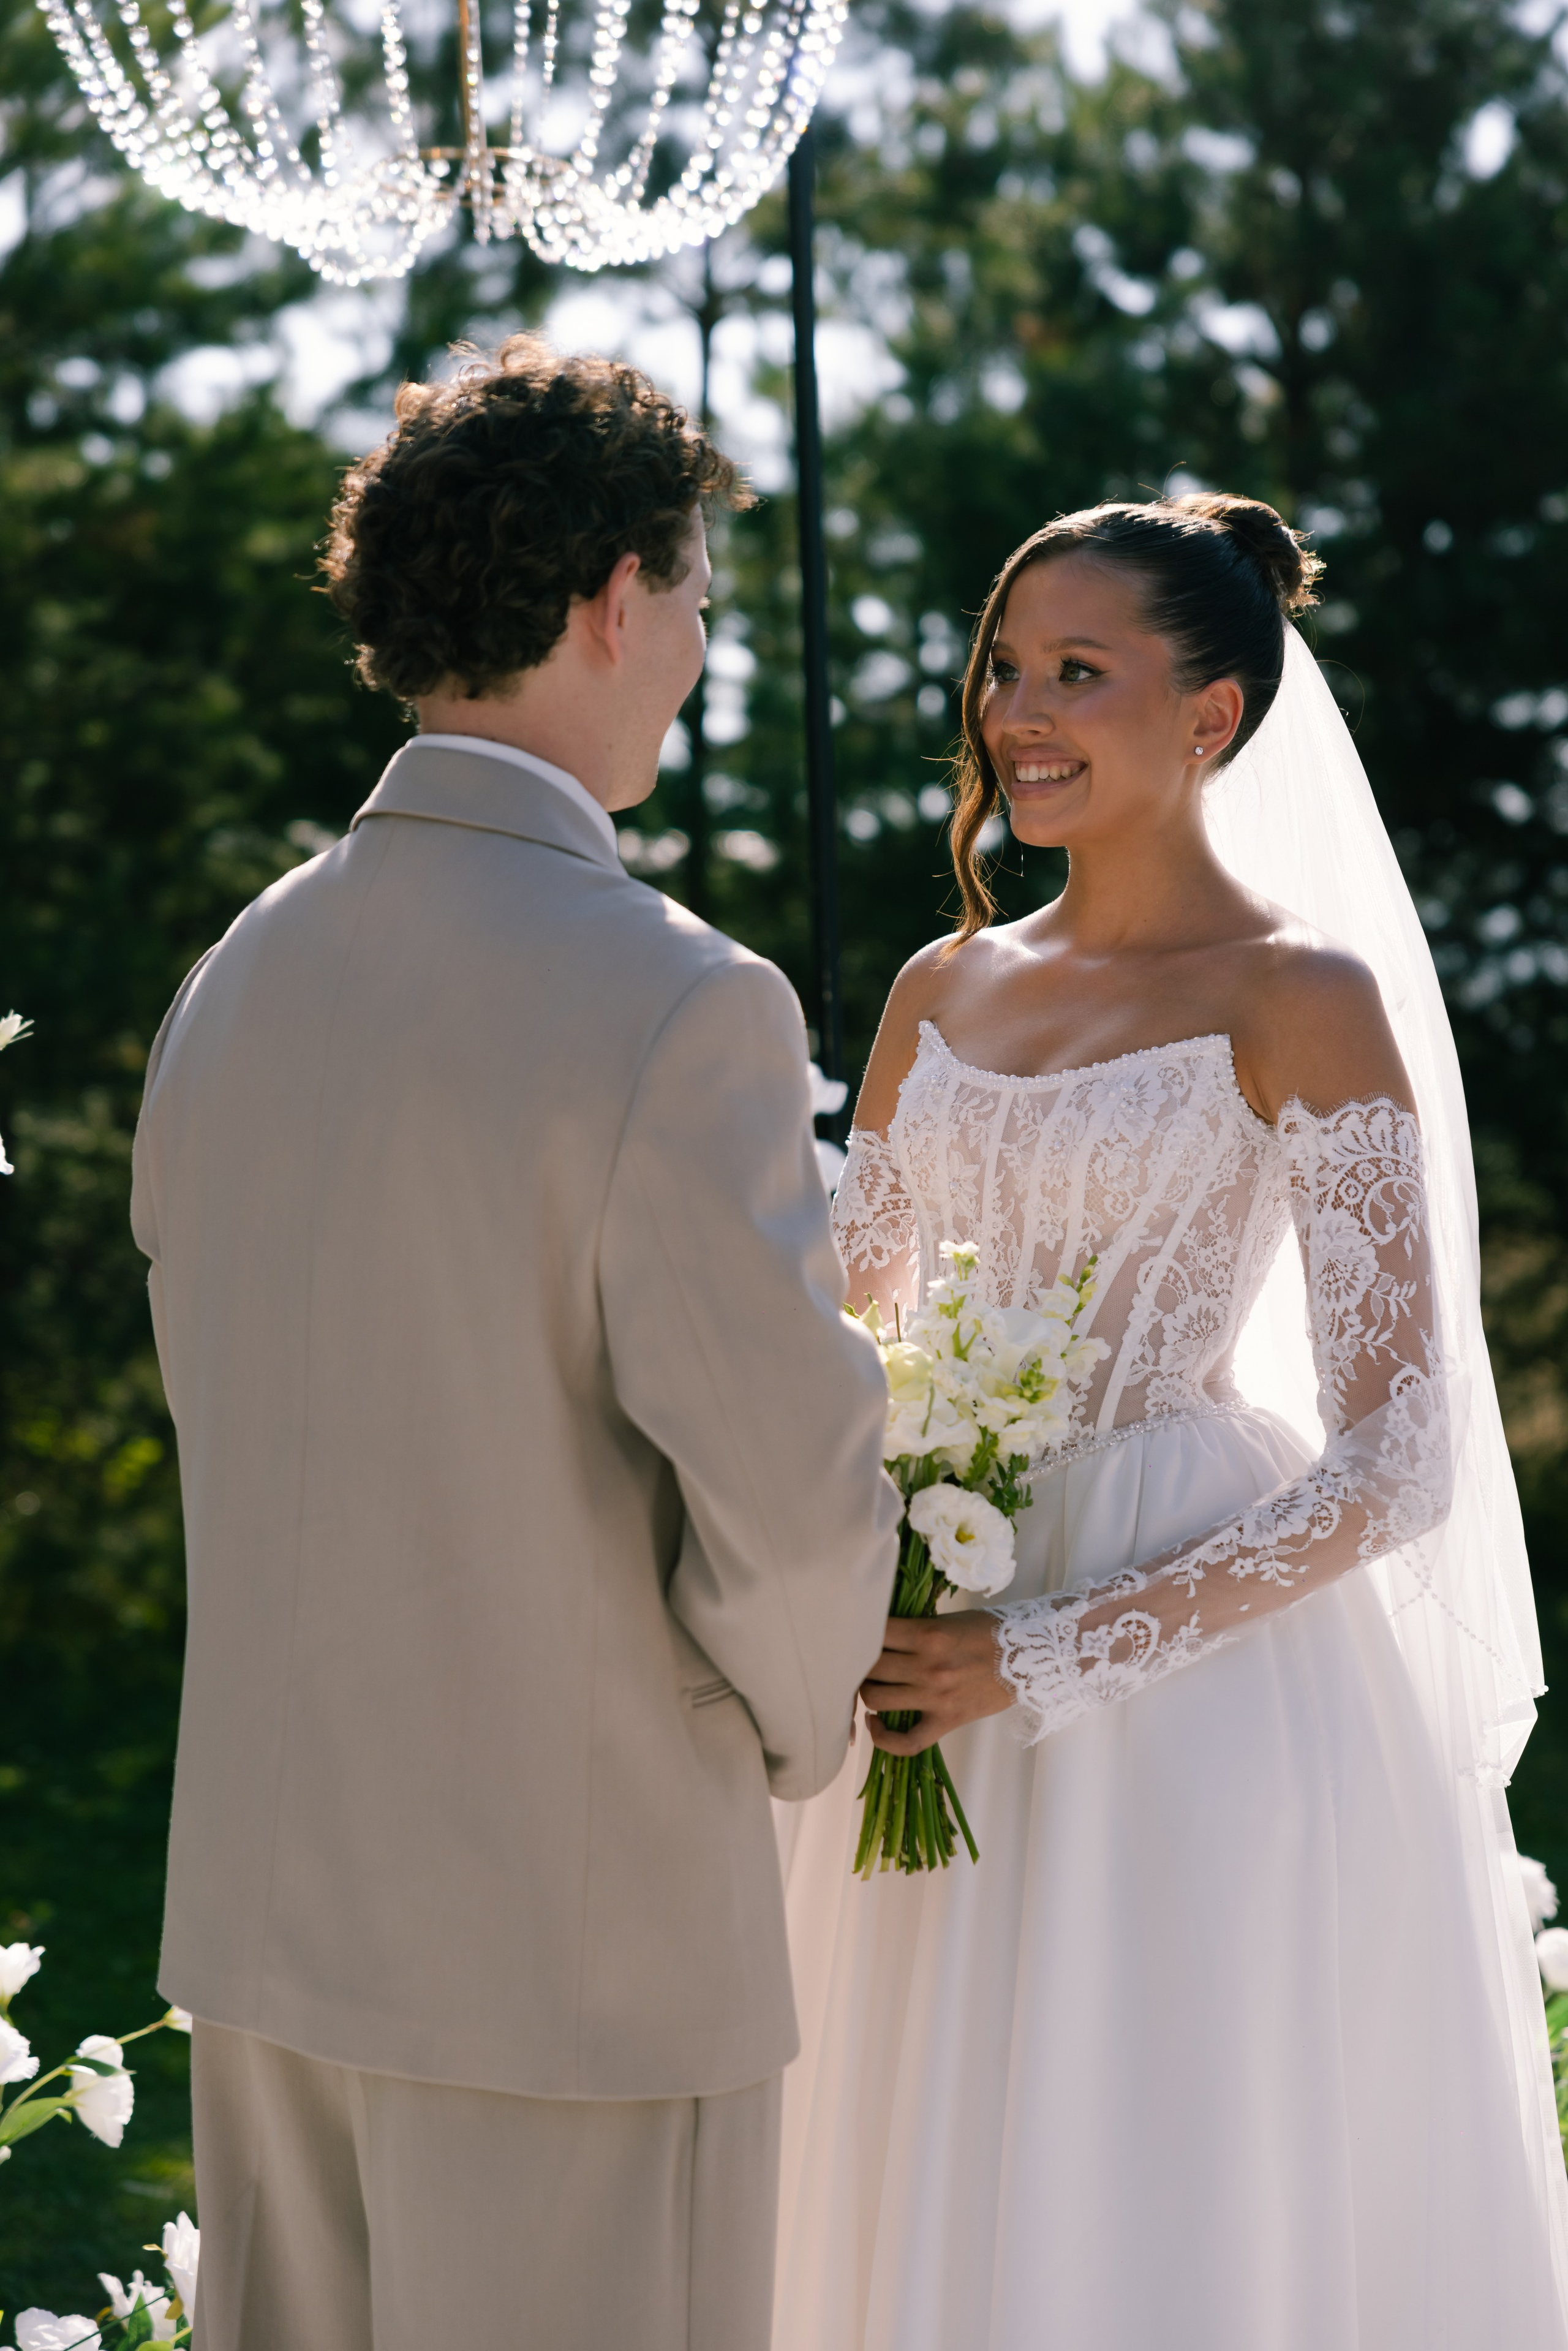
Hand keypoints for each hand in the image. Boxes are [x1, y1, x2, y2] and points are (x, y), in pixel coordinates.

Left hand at [860, 1610, 1012, 1753]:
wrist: (1029, 1659)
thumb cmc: (987, 1632)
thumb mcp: (947, 1620)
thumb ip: (914, 1630)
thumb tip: (879, 1636)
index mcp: (928, 1635)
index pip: (876, 1633)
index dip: (858, 1633)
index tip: (855, 1634)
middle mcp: (927, 1667)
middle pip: (869, 1667)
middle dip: (858, 1662)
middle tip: (857, 1660)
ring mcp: (935, 1698)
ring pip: (877, 1699)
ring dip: (866, 1692)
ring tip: (869, 1685)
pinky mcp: (946, 1722)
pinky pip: (907, 1742)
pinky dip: (884, 1738)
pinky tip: (875, 1723)